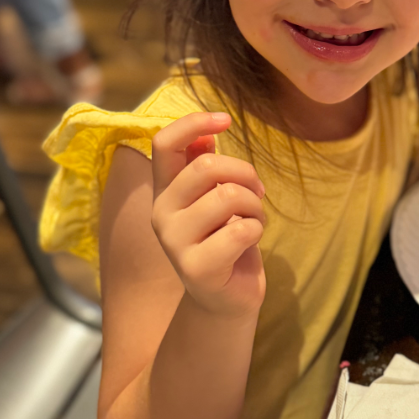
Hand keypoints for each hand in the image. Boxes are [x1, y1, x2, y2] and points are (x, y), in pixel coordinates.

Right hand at [147, 112, 266, 320]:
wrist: (226, 299)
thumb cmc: (224, 240)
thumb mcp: (213, 199)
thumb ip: (203, 168)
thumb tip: (205, 136)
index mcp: (164, 190)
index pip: (164, 143)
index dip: (194, 122)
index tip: (226, 120)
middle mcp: (161, 213)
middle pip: (207, 167)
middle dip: (245, 173)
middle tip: (257, 191)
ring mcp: (175, 242)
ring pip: (228, 196)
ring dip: (255, 205)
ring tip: (255, 219)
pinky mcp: (196, 267)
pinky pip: (241, 230)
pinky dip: (257, 229)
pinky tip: (251, 240)